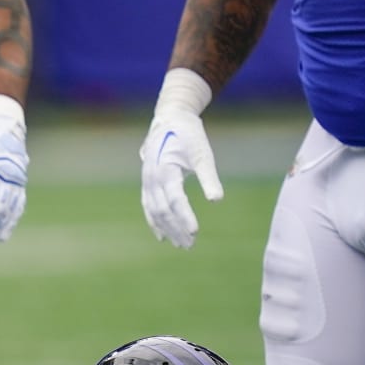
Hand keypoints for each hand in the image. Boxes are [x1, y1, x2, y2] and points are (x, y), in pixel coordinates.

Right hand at [138, 69, 222, 248]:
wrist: (168, 120)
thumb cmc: (189, 135)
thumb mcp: (203, 153)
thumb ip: (209, 177)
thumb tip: (217, 200)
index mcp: (165, 170)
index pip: (175, 199)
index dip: (184, 216)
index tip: (195, 231)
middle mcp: (152, 179)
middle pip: (163, 210)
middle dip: (176, 228)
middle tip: (190, 245)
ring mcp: (146, 182)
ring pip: (155, 211)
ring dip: (167, 229)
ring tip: (181, 244)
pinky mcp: (147, 184)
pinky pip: (148, 207)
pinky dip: (155, 222)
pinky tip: (163, 235)